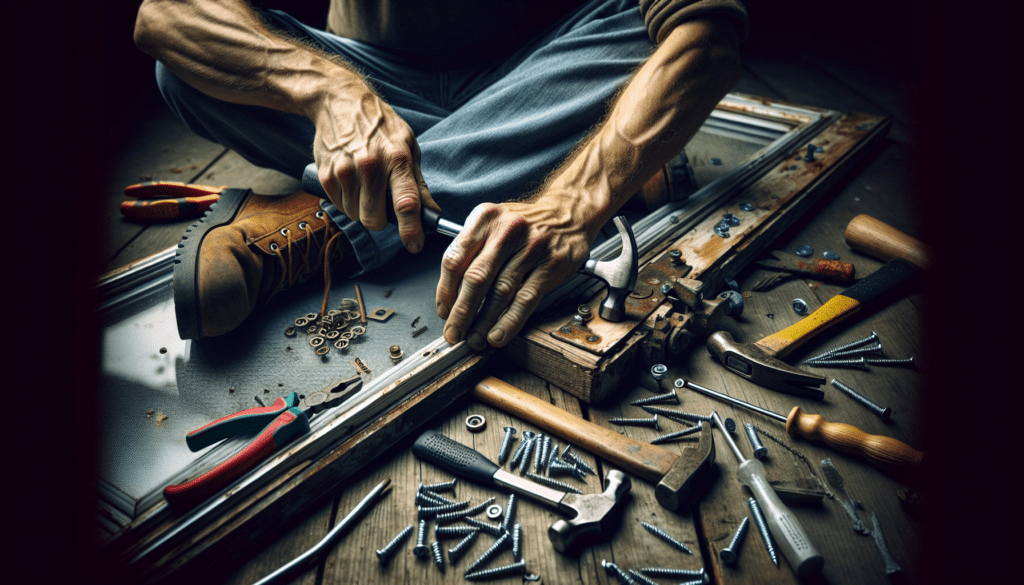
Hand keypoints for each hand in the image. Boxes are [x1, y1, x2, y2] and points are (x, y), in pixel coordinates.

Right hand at [311, 86, 437, 253]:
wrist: (340, 101)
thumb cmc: (380, 125)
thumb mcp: (408, 146)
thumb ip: (419, 183)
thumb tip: (432, 213)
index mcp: (397, 158)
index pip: (406, 205)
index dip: (411, 231)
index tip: (414, 245)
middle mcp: (370, 165)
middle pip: (375, 219)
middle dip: (382, 221)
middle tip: (385, 207)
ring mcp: (345, 171)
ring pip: (356, 216)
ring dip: (363, 211)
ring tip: (367, 187)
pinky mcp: (326, 175)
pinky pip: (339, 206)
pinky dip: (347, 202)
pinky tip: (352, 182)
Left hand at [436, 199, 593, 349]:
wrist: (568, 213)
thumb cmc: (525, 224)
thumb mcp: (493, 224)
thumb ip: (471, 251)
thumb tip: (452, 296)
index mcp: (485, 219)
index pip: (455, 259)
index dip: (445, 291)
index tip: (444, 311)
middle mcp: (507, 230)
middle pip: (476, 278)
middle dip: (461, 312)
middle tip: (454, 332)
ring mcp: (532, 247)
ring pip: (500, 292)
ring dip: (484, 322)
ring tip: (475, 338)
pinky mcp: (551, 264)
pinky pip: (525, 298)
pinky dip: (509, 321)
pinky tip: (498, 334)